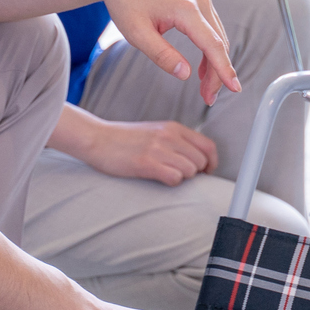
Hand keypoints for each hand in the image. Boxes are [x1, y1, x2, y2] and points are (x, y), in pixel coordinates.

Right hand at [85, 117, 217, 184]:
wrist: (97, 138)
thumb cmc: (125, 139)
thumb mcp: (156, 131)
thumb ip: (175, 140)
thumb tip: (196, 157)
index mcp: (173, 128)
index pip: (208, 145)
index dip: (212, 162)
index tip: (207, 171)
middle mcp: (169, 136)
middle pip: (201, 160)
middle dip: (196, 172)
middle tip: (182, 175)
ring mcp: (158, 149)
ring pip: (190, 170)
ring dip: (182, 177)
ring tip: (167, 174)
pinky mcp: (146, 163)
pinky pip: (175, 177)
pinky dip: (172, 182)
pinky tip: (160, 178)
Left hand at [91, 0, 240, 103]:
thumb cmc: (125, 0)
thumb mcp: (137, 33)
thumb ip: (162, 55)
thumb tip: (185, 74)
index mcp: (186, 9)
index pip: (213, 45)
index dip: (225, 70)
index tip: (235, 89)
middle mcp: (199, 1)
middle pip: (219, 43)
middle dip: (218, 73)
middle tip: (209, 98)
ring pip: (217, 36)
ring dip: (215, 63)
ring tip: (205, 88)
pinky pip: (211, 27)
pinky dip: (210, 48)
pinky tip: (201, 67)